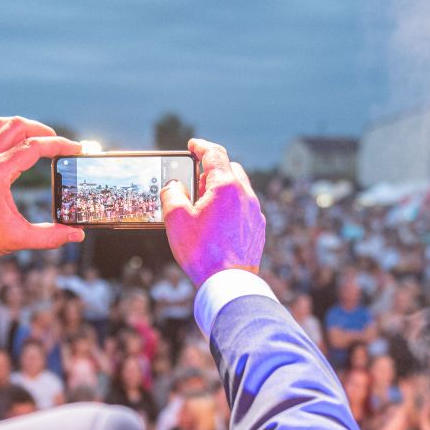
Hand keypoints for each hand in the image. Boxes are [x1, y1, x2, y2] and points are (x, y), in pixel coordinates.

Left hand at [0, 117, 83, 262]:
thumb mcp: (18, 238)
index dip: (59, 144)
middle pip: (18, 126)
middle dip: (43, 131)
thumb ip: (50, 236)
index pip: (34, 146)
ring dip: (24, 126)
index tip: (75, 149)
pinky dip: (5, 131)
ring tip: (40, 139)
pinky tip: (15, 143)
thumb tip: (76, 235)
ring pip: (1, 124)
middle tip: (60, 144)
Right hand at [160, 138, 264, 286]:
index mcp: (227, 186)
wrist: (229, 284)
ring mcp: (254, 213)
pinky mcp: (257, 230)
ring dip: (222, 189)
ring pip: (239, 189)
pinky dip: (231, 207)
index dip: (201, 146)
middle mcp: (246, 196)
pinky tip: (217, 223)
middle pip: (230, 170)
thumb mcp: (176, 218)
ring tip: (204, 205)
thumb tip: (175, 186)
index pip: (214, 154)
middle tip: (195, 181)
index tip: (193, 145)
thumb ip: (172, 193)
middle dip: (212, 170)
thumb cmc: (202, 252)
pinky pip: (244, 208)